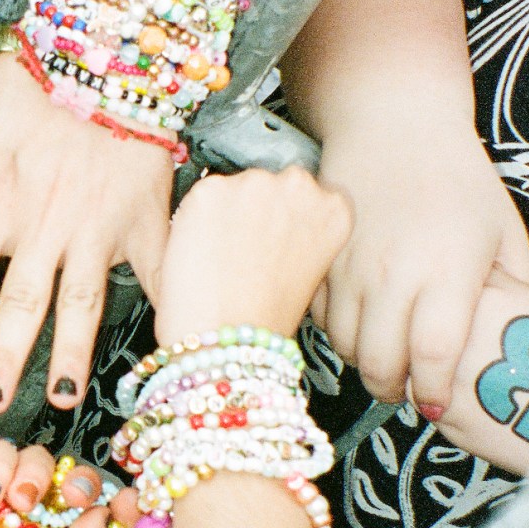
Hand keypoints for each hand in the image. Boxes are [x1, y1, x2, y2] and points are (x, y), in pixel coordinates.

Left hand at [0, 53, 173, 415]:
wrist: (113, 51)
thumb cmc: (38, 76)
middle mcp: (45, 227)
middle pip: (18, 307)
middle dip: (0, 359)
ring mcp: (97, 230)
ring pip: (80, 306)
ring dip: (69, 355)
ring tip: (59, 398)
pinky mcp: (144, 222)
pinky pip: (155, 277)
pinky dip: (163, 312)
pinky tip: (162, 350)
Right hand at [0, 440, 117, 527]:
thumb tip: (103, 524)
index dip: (116, 513)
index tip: (133, 500)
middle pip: (72, 491)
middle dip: (79, 487)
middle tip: (70, 495)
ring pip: (40, 465)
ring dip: (36, 477)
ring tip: (16, 500)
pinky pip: (2, 451)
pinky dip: (1, 465)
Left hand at [155, 167, 351, 345]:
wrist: (229, 344)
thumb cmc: (268, 319)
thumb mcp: (312, 270)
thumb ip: (304, 232)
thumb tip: (280, 217)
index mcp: (335, 208)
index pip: (306, 193)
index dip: (283, 220)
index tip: (274, 245)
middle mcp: (300, 186)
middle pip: (268, 183)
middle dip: (254, 210)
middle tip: (243, 255)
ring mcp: (254, 183)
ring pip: (233, 188)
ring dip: (223, 213)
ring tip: (221, 260)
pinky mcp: (210, 189)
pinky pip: (199, 198)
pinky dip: (193, 221)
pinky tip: (200, 254)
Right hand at [312, 119, 528, 417]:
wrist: (393, 125)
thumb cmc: (455, 178)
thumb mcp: (501, 229)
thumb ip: (512, 288)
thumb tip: (509, 339)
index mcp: (448, 267)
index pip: (434, 353)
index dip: (432, 391)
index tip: (435, 405)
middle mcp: (394, 271)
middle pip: (379, 362)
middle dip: (391, 389)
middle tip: (405, 389)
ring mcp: (350, 265)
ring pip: (344, 345)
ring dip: (362, 362)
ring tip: (383, 355)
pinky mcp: (320, 258)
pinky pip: (320, 317)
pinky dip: (337, 330)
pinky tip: (358, 320)